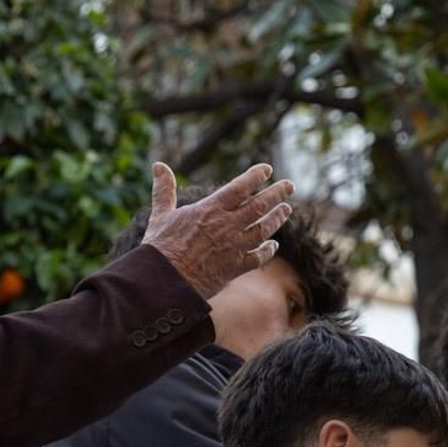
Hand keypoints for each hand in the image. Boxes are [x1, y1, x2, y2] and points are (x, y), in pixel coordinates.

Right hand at [141, 163, 293, 299]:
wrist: (164, 282)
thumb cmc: (160, 247)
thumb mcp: (161, 214)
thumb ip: (164, 189)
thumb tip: (158, 165)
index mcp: (210, 209)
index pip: (240, 187)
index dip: (256, 176)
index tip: (267, 169)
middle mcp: (227, 226)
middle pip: (259, 206)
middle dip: (277, 193)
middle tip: (289, 185)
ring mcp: (234, 247)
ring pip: (264, 229)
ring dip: (277, 218)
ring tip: (286, 209)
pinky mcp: (235, 268)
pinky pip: (258, 257)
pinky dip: (268, 250)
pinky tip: (273, 245)